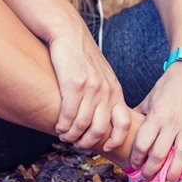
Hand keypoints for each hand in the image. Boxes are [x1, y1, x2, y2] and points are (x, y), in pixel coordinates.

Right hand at [48, 23, 130, 151]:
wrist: (69, 34)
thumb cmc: (83, 59)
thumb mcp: (102, 77)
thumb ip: (106, 96)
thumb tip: (103, 120)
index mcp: (115, 91)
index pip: (124, 123)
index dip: (116, 140)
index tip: (105, 148)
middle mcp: (106, 91)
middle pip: (100, 129)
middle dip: (86, 142)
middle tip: (77, 144)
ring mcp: (91, 88)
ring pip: (82, 125)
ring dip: (70, 136)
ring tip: (64, 136)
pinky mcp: (73, 84)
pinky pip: (68, 114)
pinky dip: (62, 125)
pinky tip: (58, 126)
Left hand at [130, 61, 181, 181]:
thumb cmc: (168, 84)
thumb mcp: (150, 98)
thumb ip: (140, 115)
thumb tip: (128, 128)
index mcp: (156, 116)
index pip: (142, 144)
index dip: (136, 158)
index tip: (134, 164)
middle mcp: (172, 123)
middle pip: (159, 154)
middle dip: (151, 170)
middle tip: (146, 178)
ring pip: (180, 156)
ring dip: (173, 174)